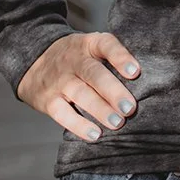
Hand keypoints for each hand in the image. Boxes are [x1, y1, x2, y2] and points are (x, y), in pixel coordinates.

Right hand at [17, 32, 141, 142]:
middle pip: (94, 74)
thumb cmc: (76, 57)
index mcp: (89, 44)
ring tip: (118, 123)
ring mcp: (59, 80)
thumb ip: (112, 58)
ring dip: (100, 110)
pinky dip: (79, 126)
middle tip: (130, 108)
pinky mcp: (48, 100)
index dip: (121, 57)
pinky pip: (63, 114)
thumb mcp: (90, 46)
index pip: (106, 44)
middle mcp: (73, 60)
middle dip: (113, 91)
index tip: (136, 72)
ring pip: (80, 94)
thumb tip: (145, 80)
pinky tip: (95, 135)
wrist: (34, 60)